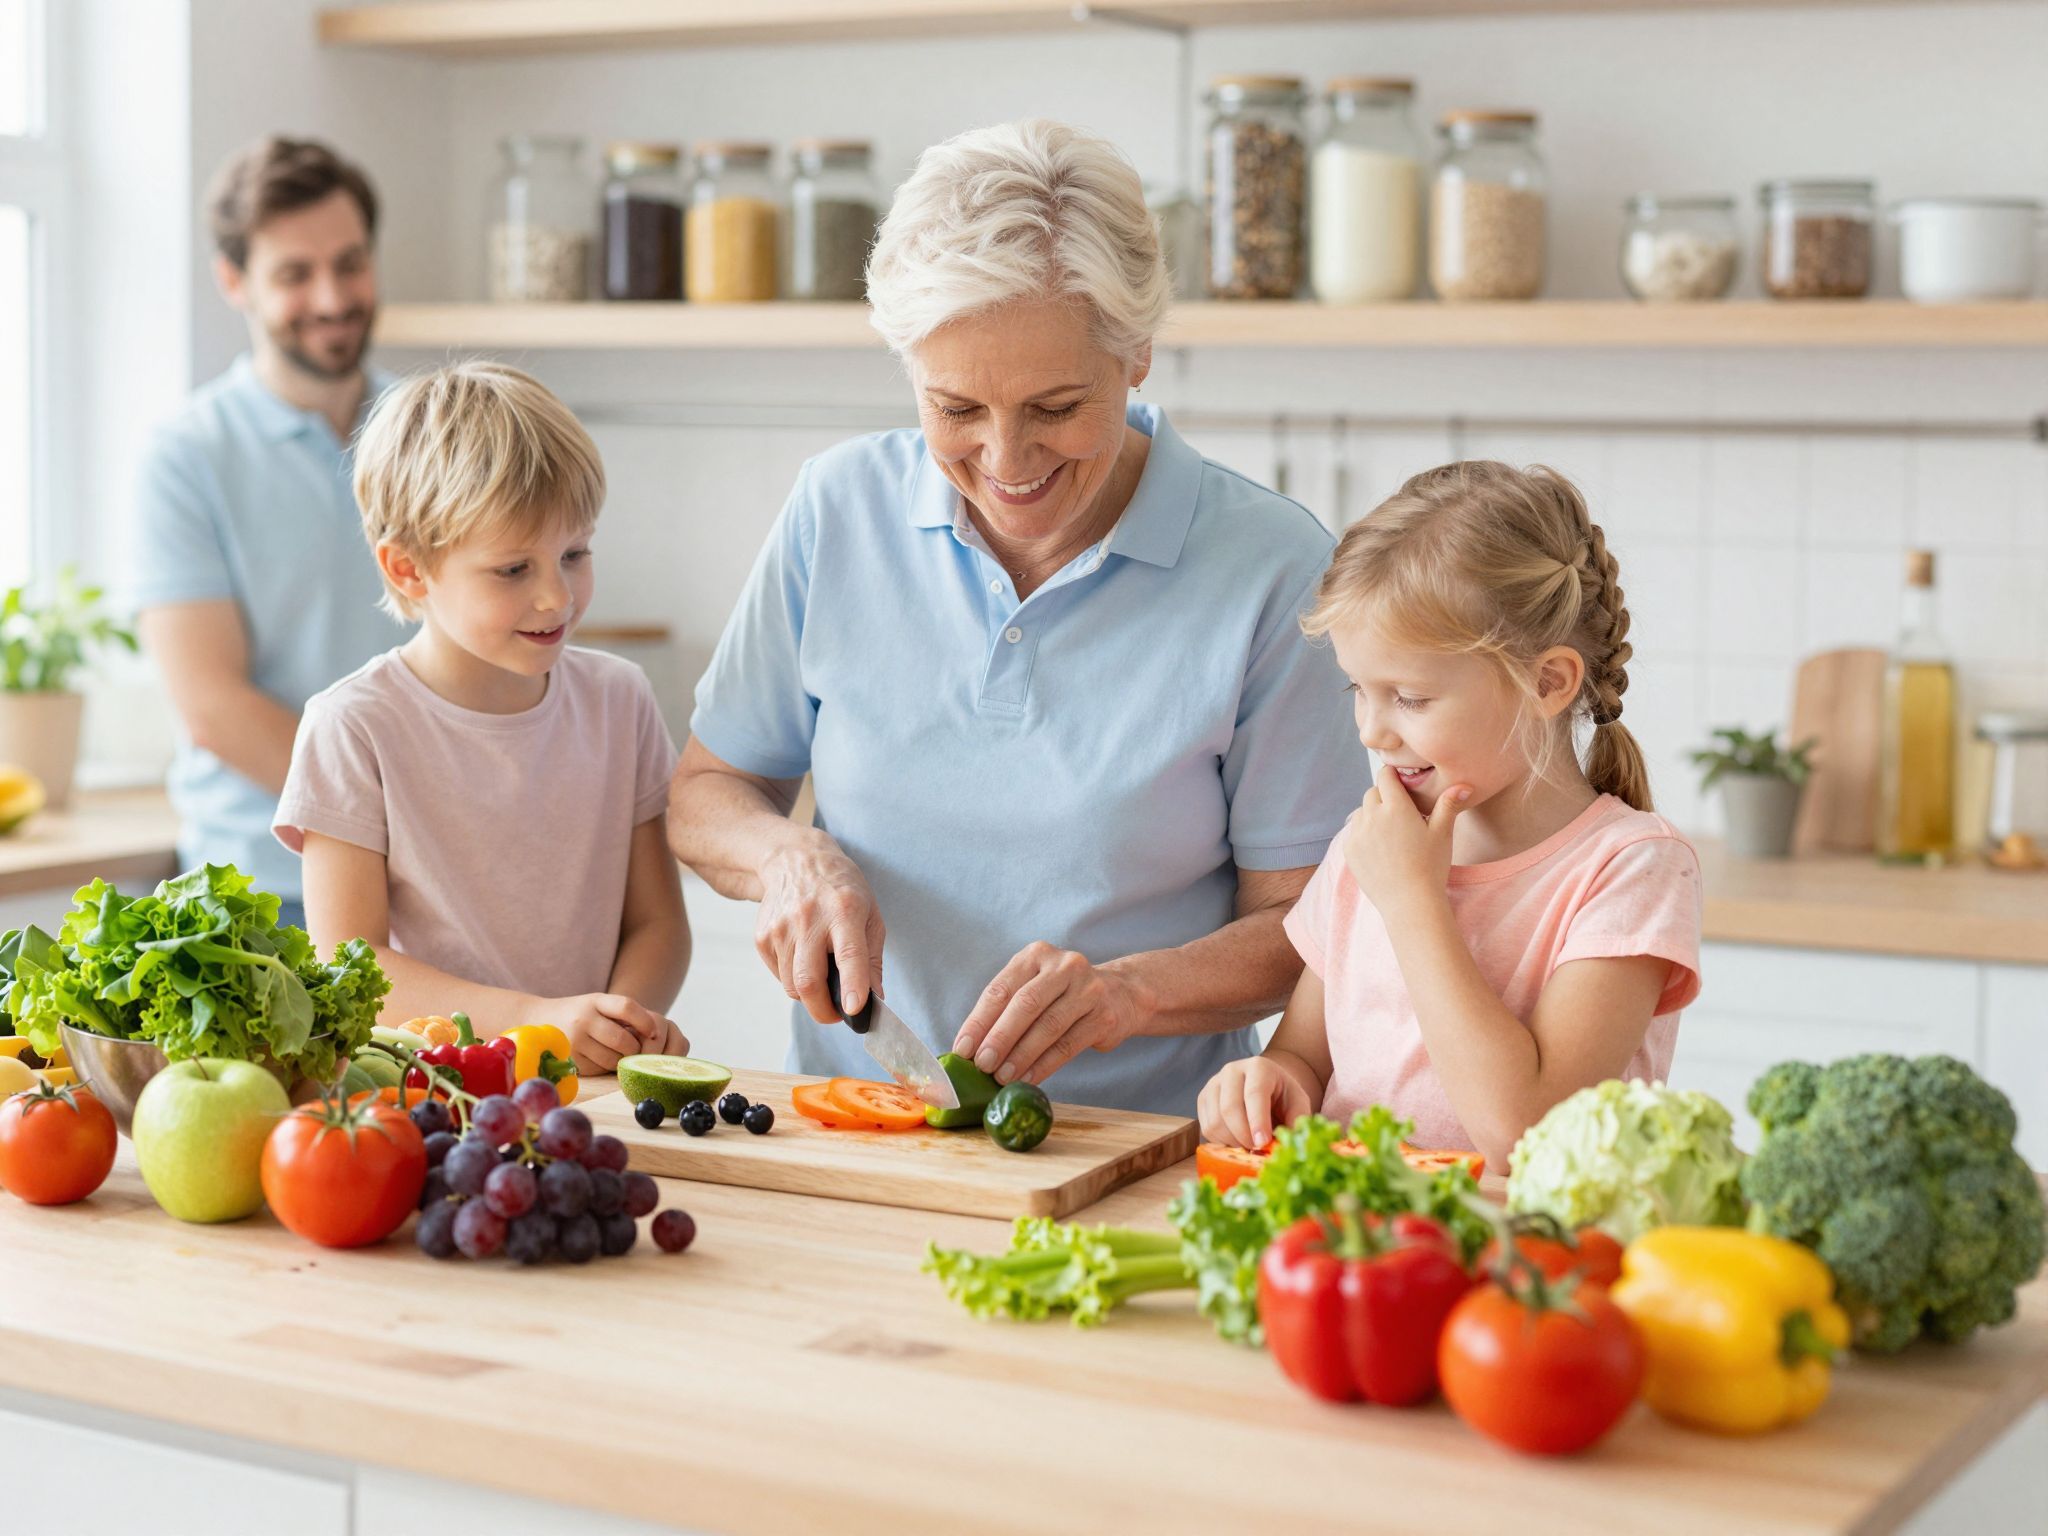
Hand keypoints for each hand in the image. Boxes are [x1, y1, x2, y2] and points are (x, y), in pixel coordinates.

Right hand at [544, 993, 687, 1073]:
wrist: (538, 1019)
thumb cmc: (580, 1013)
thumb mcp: (599, 1004)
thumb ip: (623, 1014)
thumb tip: (655, 1035)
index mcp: (596, 1001)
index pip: (626, 1007)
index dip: (645, 1021)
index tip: (654, 1031)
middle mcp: (584, 1019)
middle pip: (623, 1040)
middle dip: (635, 1048)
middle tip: (637, 1050)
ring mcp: (575, 1041)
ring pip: (613, 1059)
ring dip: (622, 1060)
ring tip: (619, 1054)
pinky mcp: (570, 1060)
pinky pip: (599, 1069)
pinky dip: (606, 1067)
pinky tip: (602, 1059)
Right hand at [756, 832, 885, 1024]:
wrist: (796, 860)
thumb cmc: (841, 891)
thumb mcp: (870, 915)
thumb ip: (872, 960)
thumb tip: (874, 1001)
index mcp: (845, 911)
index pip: (849, 954)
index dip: (852, 985)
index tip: (854, 1009)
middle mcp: (809, 918)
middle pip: (808, 981)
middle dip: (823, 1011)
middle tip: (836, 1014)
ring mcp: (781, 928)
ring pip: (792, 986)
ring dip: (809, 994)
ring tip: (821, 973)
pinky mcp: (762, 936)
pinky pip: (779, 976)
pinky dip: (793, 978)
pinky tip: (803, 956)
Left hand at [953, 942, 1143, 1087]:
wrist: (1120, 995)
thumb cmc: (1061, 996)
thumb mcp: (1034, 988)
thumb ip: (1006, 1010)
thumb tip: (969, 1050)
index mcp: (1036, 955)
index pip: (1001, 989)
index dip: (979, 1021)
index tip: (962, 1049)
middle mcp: (1064, 966)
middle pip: (1025, 1004)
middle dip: (999, 1038)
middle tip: (982, 1065)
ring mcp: (1088, 989)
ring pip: (1048, 1026)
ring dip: (1021, 1056)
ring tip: (1001, 1077)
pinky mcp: (1104, 1016)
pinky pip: (1068, 1045)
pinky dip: (1044, 1065)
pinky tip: (1027, 1078)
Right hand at [1198, 1056, 1312, 1149]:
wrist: (1265, 1085)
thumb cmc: (1282, 1096)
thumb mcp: (1298, 1104)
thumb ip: (1296, 1121)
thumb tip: (1284, 1144)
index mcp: (1259, 1067)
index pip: (1254, 1094)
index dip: (1257, 1121)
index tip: (1262, 1143)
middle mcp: (1232, 1071)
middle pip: (1229, 1107)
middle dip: (1244, 1135)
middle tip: (1257, 1150)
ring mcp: (1214, 1083)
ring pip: (1215, 1120)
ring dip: (1232, 1141)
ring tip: (1249, 1145)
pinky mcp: (1203, 1098)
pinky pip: (1206, 1127)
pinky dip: (1221, 1141)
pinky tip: (1237, 1140)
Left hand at [1341, 765, 1470, 923]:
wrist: (1410, 903)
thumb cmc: (1431, 866)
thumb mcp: (1443, 833)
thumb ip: (1448, 805)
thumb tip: (1464, 785)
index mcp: (1395, 807)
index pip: (1386, 775)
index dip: (1393, 776)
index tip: (1400, 783)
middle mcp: (1372, 816)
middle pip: (1372, 793)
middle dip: (1384, 797)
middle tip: (1400, 814)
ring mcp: (1357, 833)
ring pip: (1361, 812)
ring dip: (1372, 816)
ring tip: (1390, 834)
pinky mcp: (1349, 850)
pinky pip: (1353, 832)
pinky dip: (1363, 834)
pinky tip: (1380, 849)